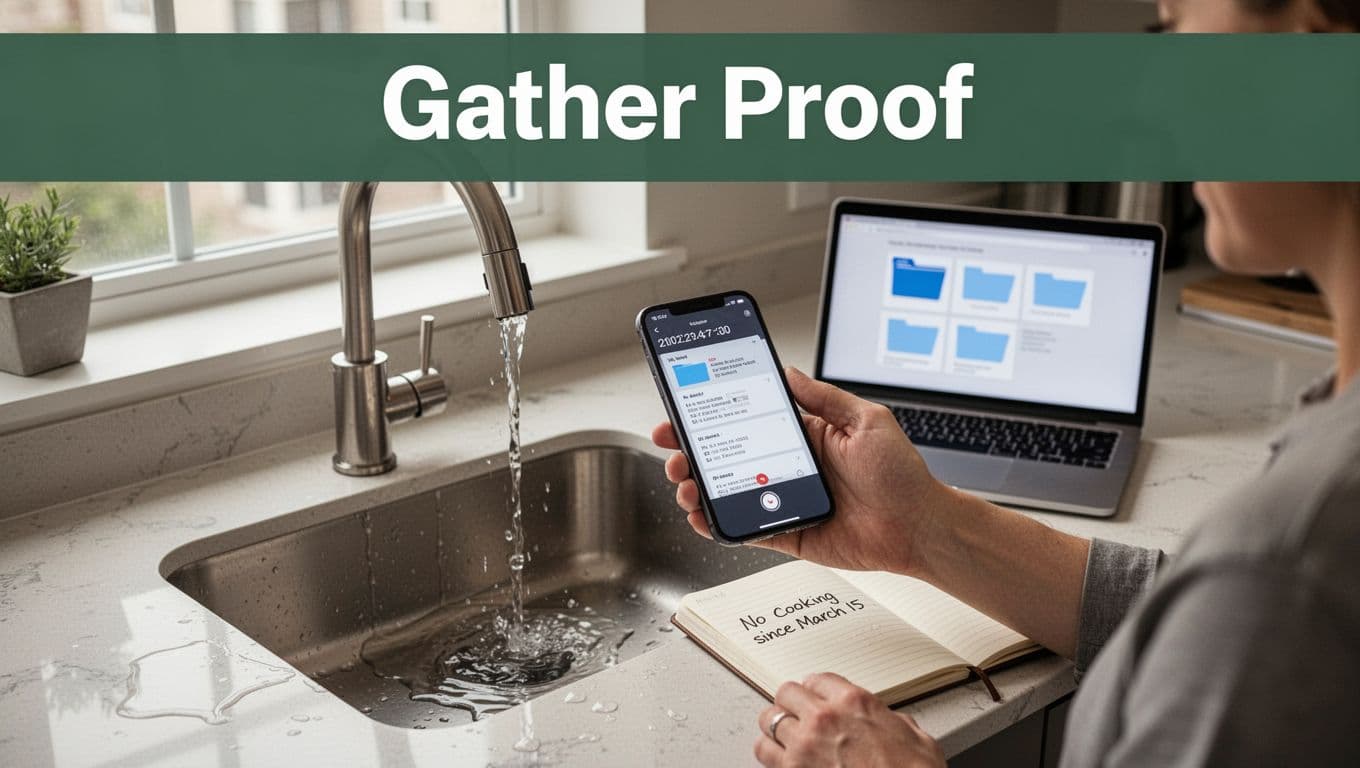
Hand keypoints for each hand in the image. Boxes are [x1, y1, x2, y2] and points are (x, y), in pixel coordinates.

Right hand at [651, 367, 956, 573]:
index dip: (712, 416)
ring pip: (728, 494)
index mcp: (805, 436)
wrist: (920, 527)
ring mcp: (785, 501)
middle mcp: (789, 467)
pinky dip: (719, 526)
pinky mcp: (788, 533)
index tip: (683, 409)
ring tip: (685, 484)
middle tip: (672, 449)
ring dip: (698, 488)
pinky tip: (702, 517)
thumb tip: (788, 371)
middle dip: (691, 451)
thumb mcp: (866, 421)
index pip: (746, 421)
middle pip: (726, 457)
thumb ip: (823, 398)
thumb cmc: (902, 476)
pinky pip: (745, 530)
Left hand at [755, 673, 944, 767]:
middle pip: (787, 693)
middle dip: (793, 703)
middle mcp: (824, 718)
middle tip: (798, 714)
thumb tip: (891, 723)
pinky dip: (770, 753)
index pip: (818, 679)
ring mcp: (804, 745)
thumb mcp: (916, 739)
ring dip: (777, 726)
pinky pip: (763, 751)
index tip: (816, 698)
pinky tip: (780, 756)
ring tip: (784, 734)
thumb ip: (893, 723)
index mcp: (854, 702)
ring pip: (769, 719)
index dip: (818, 691)